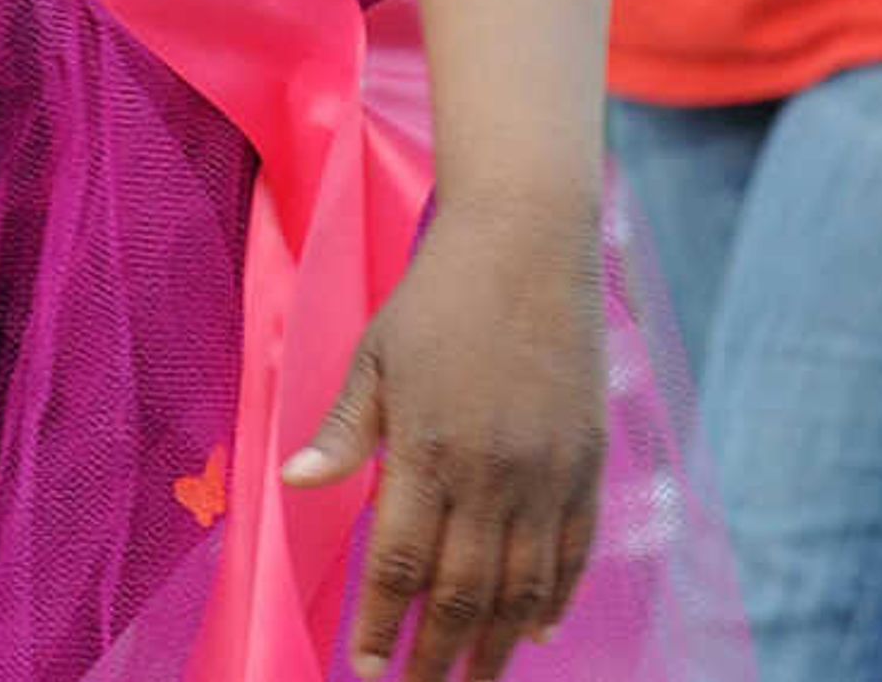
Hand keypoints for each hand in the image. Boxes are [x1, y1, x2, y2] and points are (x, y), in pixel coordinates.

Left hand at [281, 192, 608, 677]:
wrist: (530, 242)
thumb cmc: (440, 293)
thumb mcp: (377, 353)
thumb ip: (346, 429)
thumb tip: (294, 484)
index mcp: (430, 447)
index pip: (401, 563)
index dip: (381, 624)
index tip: (362, 667)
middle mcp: (494, 472)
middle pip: (466, 594)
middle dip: (437, 657)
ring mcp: (548, 472)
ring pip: (525, 588)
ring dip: (497, 648)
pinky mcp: (587, 462)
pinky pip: (576, 552)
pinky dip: (558, 599)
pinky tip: (538, 632)